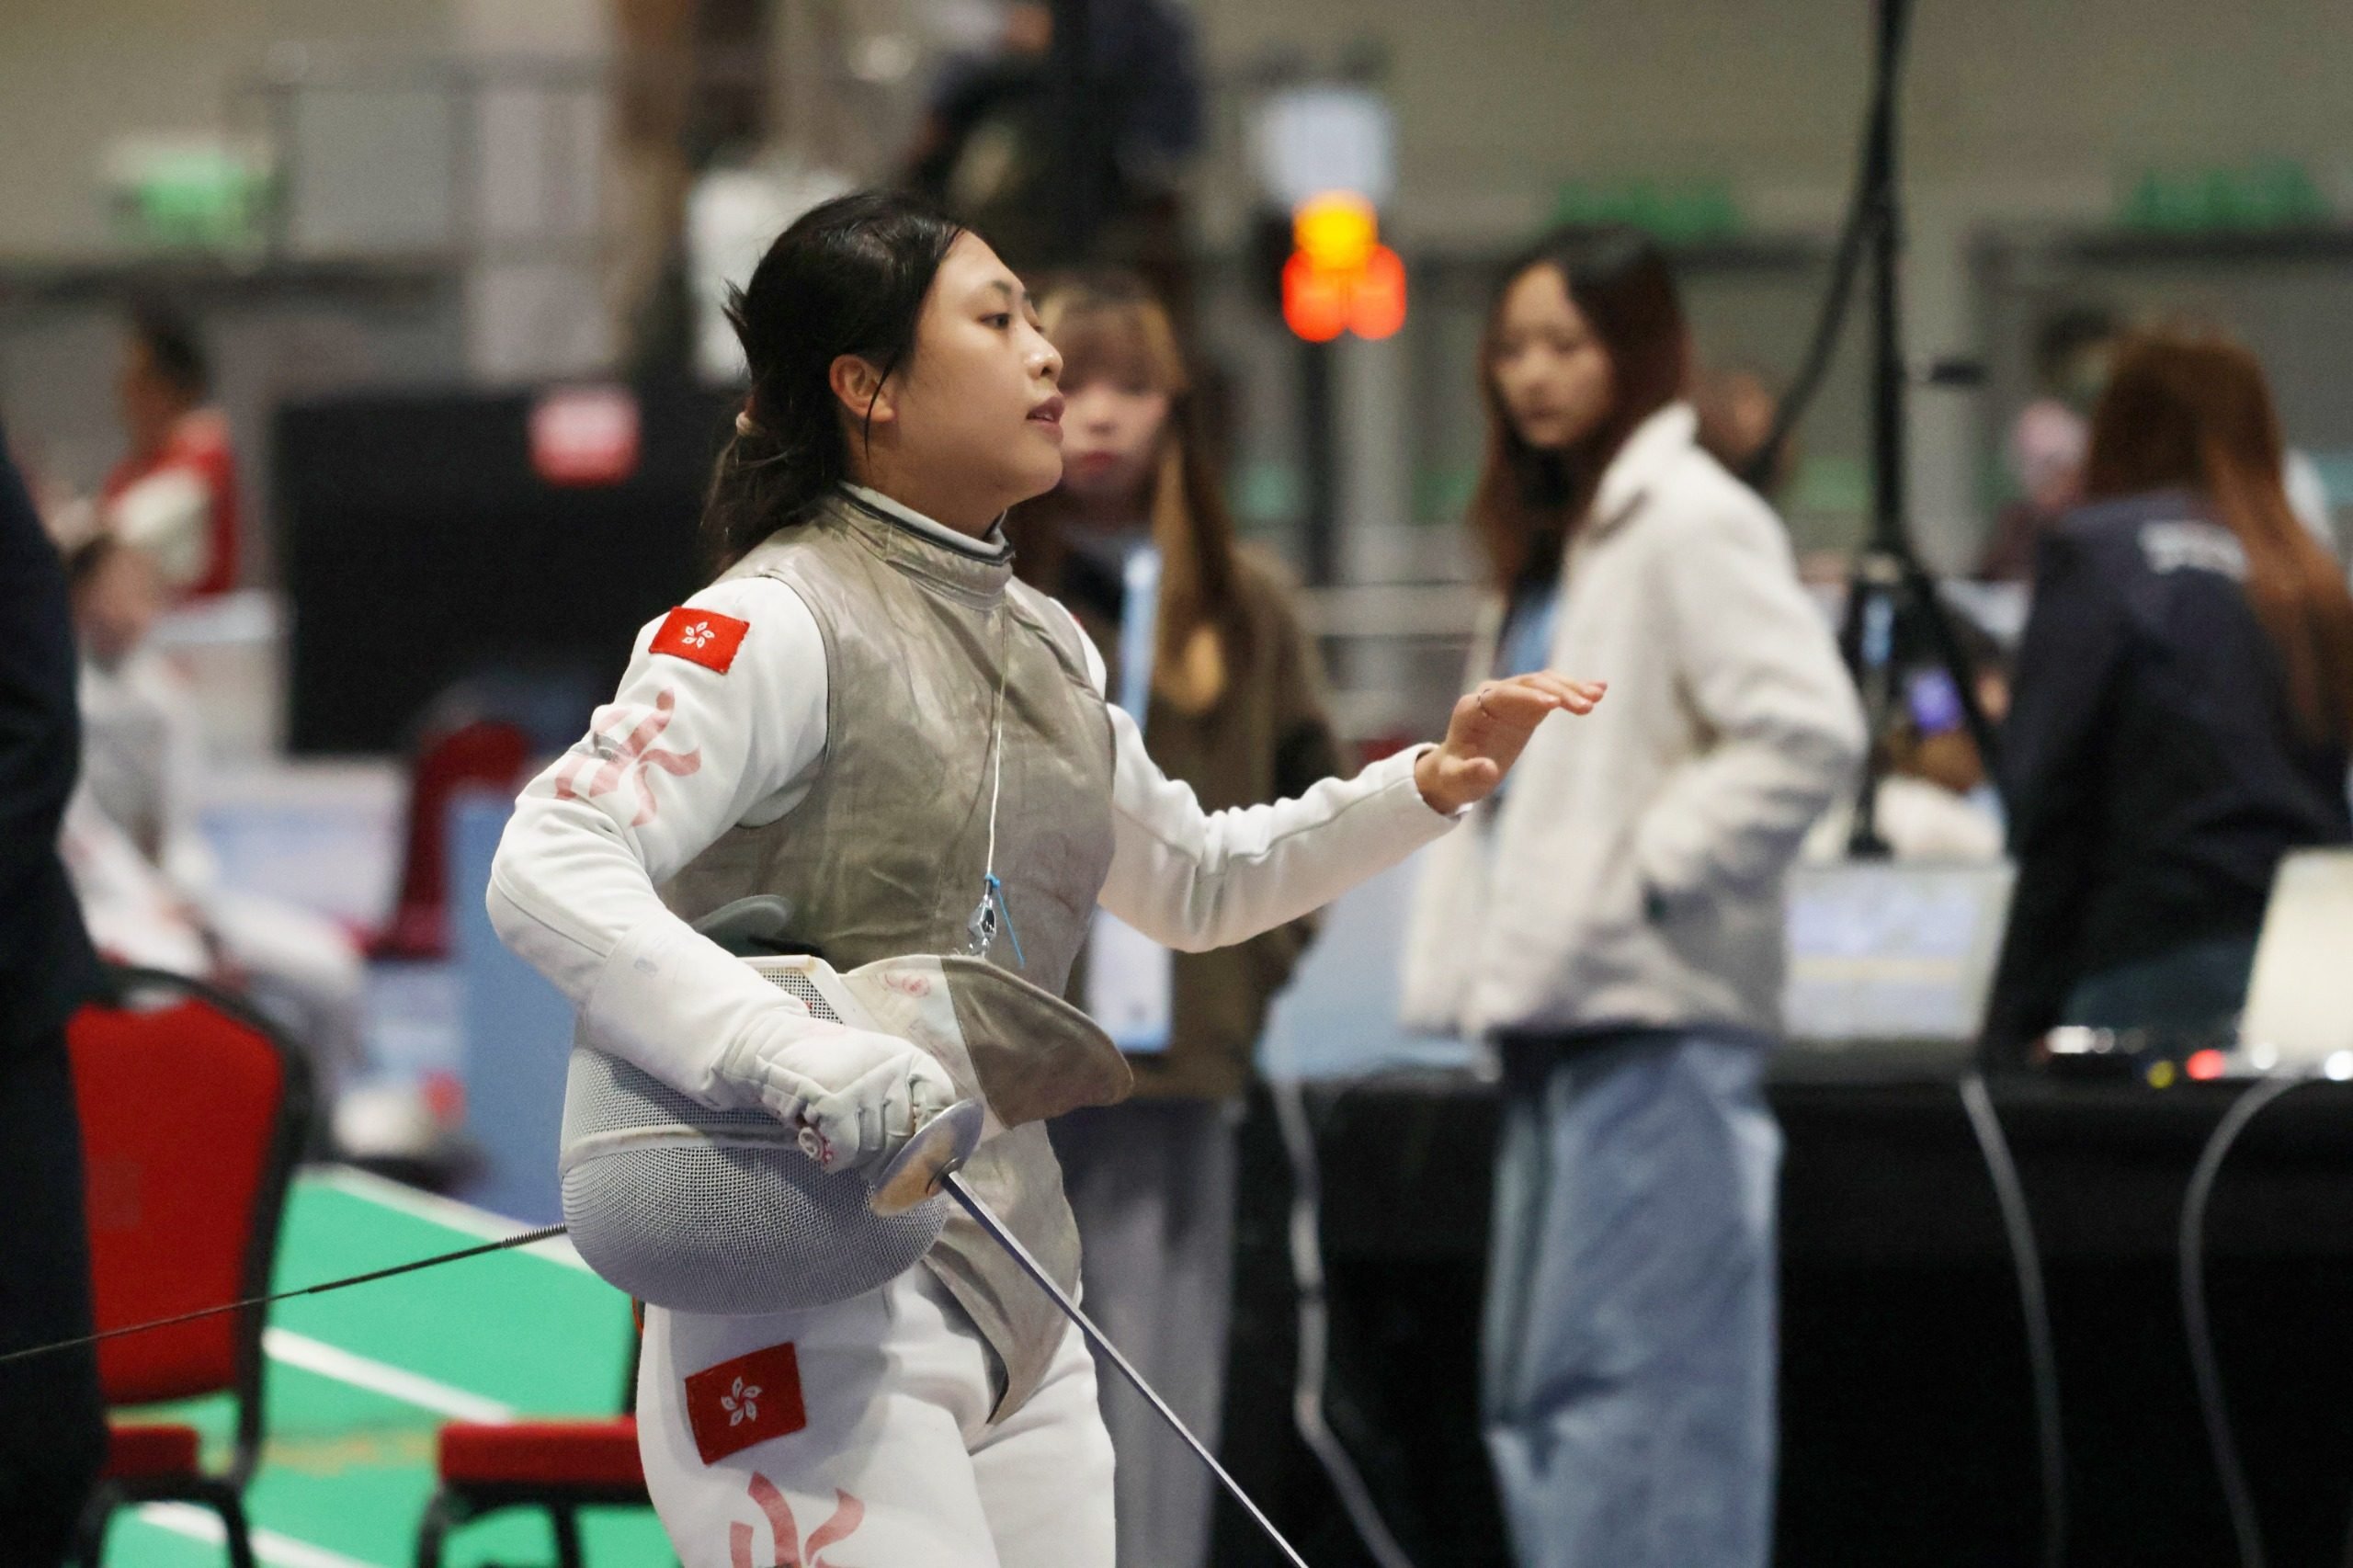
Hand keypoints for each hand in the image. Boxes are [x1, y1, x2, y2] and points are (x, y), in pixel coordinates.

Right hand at [720, 1021, 959, 1173]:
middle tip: (863, 1149)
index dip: (934, 1140)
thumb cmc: (831, 1068)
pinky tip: (818, 1135)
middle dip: (887, 1158)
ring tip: (836, 1131)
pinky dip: (832, 1157)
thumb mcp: (878, 1075)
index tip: (922, 1158)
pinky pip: (846, 1153)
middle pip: (907, 1140)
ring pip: (875, 1152)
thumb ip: (905, 1107)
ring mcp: (863, 1086)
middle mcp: (893, 1069)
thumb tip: (929, 1161)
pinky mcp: (833, 1102)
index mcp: (910, 1060)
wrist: (773, 1046)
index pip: (941, 1107)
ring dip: (855, 1157)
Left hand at [1415, 673, 1604, 814]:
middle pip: (1529, 683)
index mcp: (1473, 708)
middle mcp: (1491, 695)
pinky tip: (1598, 691)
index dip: (1529, 697)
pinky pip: (1552, 692)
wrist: (1456, 772)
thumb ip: (1469, 774)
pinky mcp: (1526, 705)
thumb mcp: (1457, 782)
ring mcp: (1510, 697)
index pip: (1505, 694)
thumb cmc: (1455, 777)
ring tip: (1597, 697)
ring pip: (1544, 683)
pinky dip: (1573, 691)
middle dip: (1558, 692)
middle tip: (1587, 706)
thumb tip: (1487, 768)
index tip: (1554, 705)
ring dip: (1571, 688)